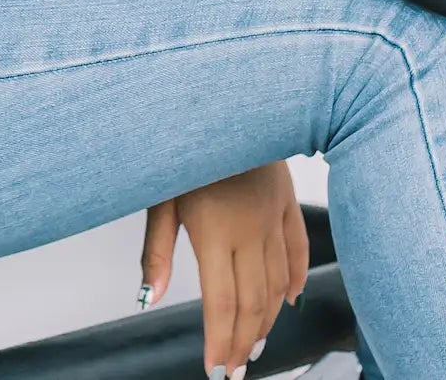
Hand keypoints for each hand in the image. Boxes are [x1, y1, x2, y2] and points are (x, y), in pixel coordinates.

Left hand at [138, 159, 308, 377]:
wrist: (228, 93)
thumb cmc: (184, 139)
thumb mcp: (159, 191)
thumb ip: (156, 249)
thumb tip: (149, 296)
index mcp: (216, 230)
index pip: (221, 302)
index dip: (219, 340)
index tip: (214, 369)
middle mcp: (251, 228)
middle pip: (253, 302)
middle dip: (243, 343)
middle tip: (234, 371)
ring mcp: (273, 216)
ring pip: (278, 283)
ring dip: (267, 321)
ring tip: (253, 346)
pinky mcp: (286, 200)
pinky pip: (297, 250)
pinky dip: (294, 281)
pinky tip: (288, 301)